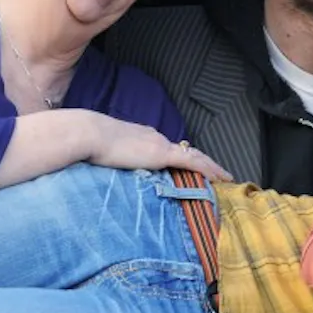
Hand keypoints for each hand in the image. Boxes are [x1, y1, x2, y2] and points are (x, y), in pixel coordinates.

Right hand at [82, 113, 231, 180]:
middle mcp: (156, 138)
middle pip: (187, 152)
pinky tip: (220, 178)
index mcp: (143, 136)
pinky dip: (208, 170)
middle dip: (203, 163)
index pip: (168, 148)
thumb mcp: (103, 151)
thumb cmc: (87, 143)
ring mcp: (161, 144)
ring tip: (226, 177)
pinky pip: (193, 163)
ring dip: (212, 168)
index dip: (183, 157)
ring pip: (195, 157)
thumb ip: (111, 158)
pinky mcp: (163, 153)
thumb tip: (104, 166)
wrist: (88, 134)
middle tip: (218, 173)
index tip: (192, 165)